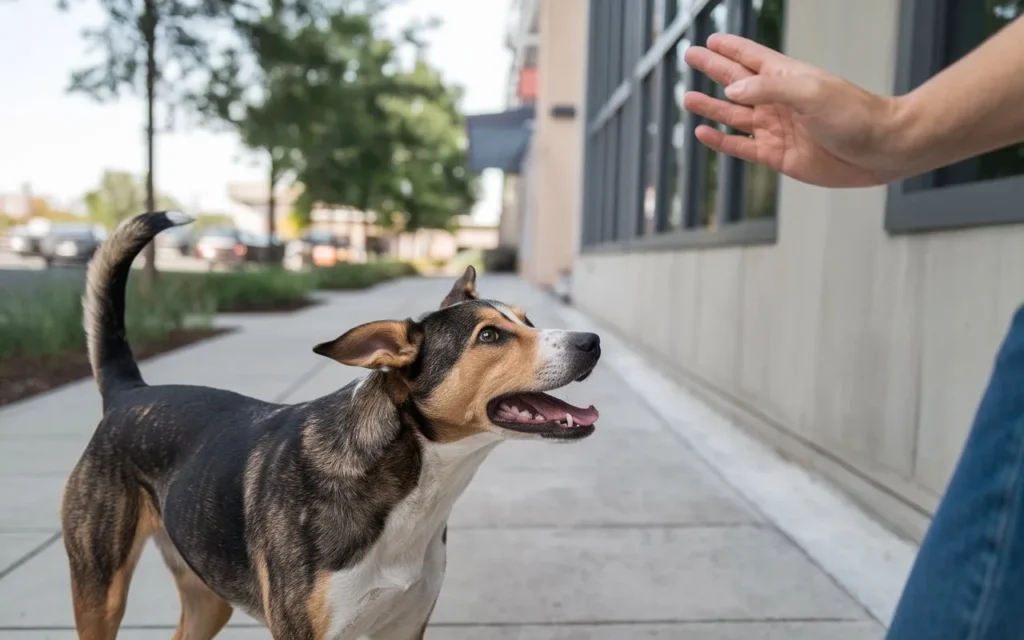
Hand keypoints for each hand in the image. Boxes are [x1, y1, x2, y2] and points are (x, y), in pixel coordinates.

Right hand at [683, 33, 904, 187]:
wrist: (879, 149)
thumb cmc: (853, 114)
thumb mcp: (810, 92)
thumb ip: (768, 89)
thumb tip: (731, 91)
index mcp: (787, 77)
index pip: (752, 58)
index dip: (731, 48)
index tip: (710, 39)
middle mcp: (778, 101)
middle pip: (737, 81)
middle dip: (714, 69)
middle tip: (690, 56)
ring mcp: (776, 128)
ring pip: (734, 115)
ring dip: (711, 106)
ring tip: (689, 98)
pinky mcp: (776, 155)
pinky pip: (740, 147)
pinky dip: (720, 141)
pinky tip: (703, 133)